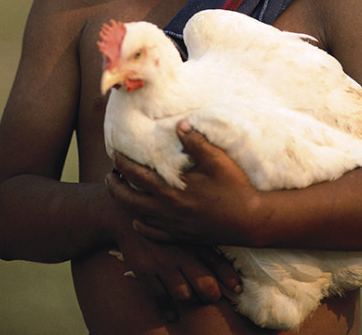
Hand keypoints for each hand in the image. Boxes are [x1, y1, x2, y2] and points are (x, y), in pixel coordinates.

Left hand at [106, 120, 261, 245]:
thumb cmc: (235, 188)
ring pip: (138, 217)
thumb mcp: (218, 161)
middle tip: (110, 176)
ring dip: (126, 204)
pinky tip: (139, 221)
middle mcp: (168, 211)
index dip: (123, 164)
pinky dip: (142, 227)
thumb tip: (180, 124)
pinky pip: (154, 234)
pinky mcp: (182, 237)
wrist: (251, 221)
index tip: (115, 154)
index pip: (137, 176)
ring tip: (121, 192)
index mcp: (172, 190)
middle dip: (115, 187)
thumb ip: (197, 142)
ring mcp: (174, 227)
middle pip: (129, 200)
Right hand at [111, 207, 242, 322]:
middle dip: (212, 294)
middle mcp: (180, 251)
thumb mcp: (185, 224)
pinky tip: (173, 313)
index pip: (218, 262)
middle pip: (205, 284)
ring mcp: (162, 262)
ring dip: (190, 298)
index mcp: (193, 237)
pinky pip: (160, 297)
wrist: (126, 213)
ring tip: (192, 295)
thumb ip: (206, 239)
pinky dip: (169, 308)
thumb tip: (231, 255)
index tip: (237, 289)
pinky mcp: (144, 270)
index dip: (229, 279)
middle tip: (213, 295)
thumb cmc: (163, 220)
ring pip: (184, 294)